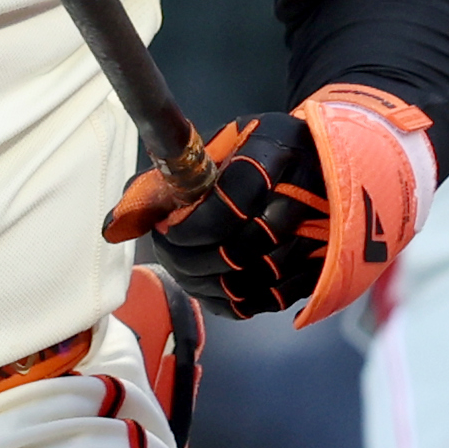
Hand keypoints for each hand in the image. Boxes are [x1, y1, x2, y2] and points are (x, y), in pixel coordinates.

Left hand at [103, 86, 435, 323]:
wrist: (333, 161)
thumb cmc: (262, 151)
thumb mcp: (217, 147)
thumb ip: (164, 180)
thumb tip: (114, 225)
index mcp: (278, 147)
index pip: (230, 200)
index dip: (190, 226)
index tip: (166, 231)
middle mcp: (307, 190)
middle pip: (240, 247)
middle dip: (192, 258)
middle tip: (170, 250)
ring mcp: (320, 233)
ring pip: (253, 279)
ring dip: (207, 282)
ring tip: (187, 268)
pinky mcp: (319, 269)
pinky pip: (268, 300)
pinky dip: (231, 300)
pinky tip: (213, 285)